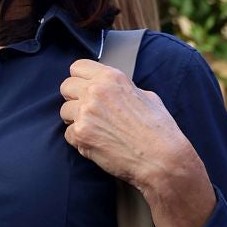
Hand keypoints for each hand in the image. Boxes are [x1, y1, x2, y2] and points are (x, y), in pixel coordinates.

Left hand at [58, 59, 215, 226]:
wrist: (162, 158)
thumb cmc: (159, 129)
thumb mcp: (146, 96)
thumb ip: (122, 89)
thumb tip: (111, 90)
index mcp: (112, 77)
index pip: (78, 67)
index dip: (80, 79)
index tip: (85, 89)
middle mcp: (95, 91)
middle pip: (66, 87)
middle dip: (74, 99)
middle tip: (87, 112)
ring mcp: (86, 113)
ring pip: (64, 111)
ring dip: (75, 120)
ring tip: (96, 130)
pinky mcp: (81, 135)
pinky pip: (68, 134)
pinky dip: (79, 140)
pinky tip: (98, 143)